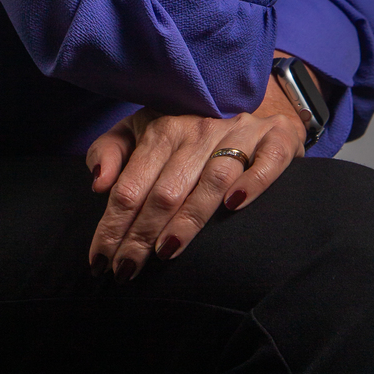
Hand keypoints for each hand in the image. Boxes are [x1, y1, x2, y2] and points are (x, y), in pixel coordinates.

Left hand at [85, 73, 307, 280]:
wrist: (255, 103)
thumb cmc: (188, 129)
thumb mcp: (143, 129)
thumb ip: (112, 151)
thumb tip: (97, 184)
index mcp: (163, 130)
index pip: (131, 185)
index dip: (113, 224)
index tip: (99, 260)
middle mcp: (199, 130)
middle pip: (166, 189)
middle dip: (141, 234)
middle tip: (125, 271)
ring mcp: (240, 135)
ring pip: (212, 179)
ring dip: (188, 218)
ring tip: (166, 252)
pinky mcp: (276, 140)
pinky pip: (266, 162)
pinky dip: (252, 182)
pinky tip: (234, 205)